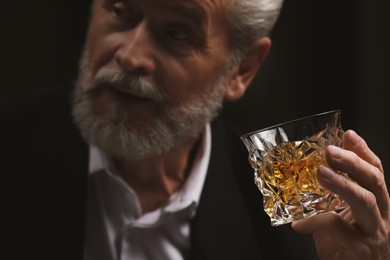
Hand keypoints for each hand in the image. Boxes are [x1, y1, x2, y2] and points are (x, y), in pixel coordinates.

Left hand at [292, 130, 389, 259]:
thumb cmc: (346, 246)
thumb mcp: (339, 215)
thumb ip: (330, 197)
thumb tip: (309, 173)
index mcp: (377, 203)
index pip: (376, 171)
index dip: (363, 152)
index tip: (348, 134)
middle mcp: (381, 216)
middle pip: (375, 181)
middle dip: (353, 162)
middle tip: (330, 150)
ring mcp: (374, 233)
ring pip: (366, 201)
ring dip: (343, 184)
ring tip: (322, 172)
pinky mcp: (360, 250)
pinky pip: (338, 228)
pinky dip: (316, 221)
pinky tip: (300, 223)